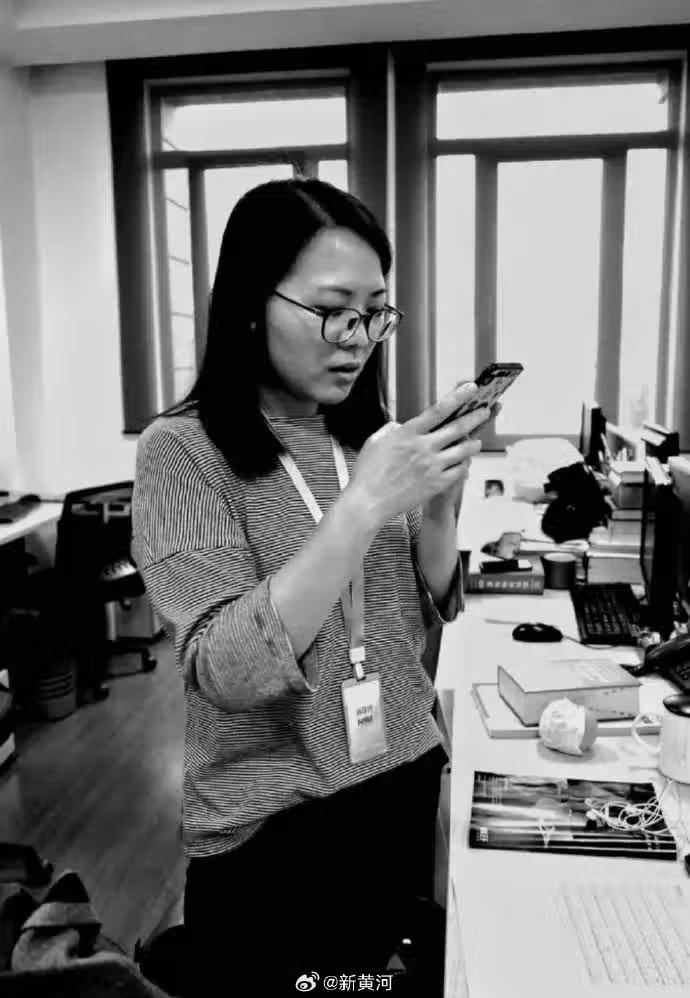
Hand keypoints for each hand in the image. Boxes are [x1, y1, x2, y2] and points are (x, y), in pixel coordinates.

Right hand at [348, 383, 490, 527]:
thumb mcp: (375, 441)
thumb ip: (392, 429)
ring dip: (473, 444)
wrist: (368, 502)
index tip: (470, 388)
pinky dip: (464, 465)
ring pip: (463, 451)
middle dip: (475, 417)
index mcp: (408, 433)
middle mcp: (423, 447)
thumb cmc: (368, 472)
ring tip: (477, 441)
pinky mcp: (435, 484)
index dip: (458, 396)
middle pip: (457, 428)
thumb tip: (402, 426)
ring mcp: (432, 467)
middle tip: (484, 411)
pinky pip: (458, 471)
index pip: (439, 410)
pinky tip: (464, 462)